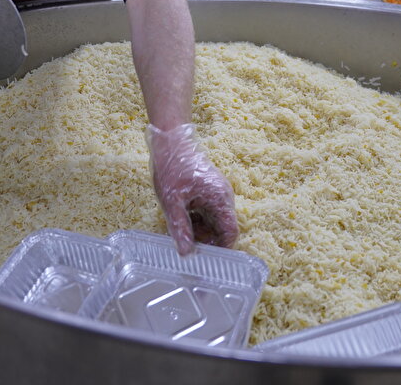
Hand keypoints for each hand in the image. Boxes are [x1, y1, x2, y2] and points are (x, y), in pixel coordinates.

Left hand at [147, 124, 238, 255]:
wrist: (170, 142)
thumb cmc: (172, 168)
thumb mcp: (172, 202)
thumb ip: (180, 228)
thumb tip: (186, 253)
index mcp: (220, 199)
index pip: (230, 232)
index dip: (220, 248)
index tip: (205, 259)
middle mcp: (224, 197)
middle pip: (222, 228)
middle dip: (206, 239)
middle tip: (185, 242)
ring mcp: (218, 193)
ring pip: (214, 221)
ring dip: (200, 230)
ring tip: (180, 227)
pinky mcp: (210, 191)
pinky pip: (208, 212)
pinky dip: (197, 219)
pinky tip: (182, 216)